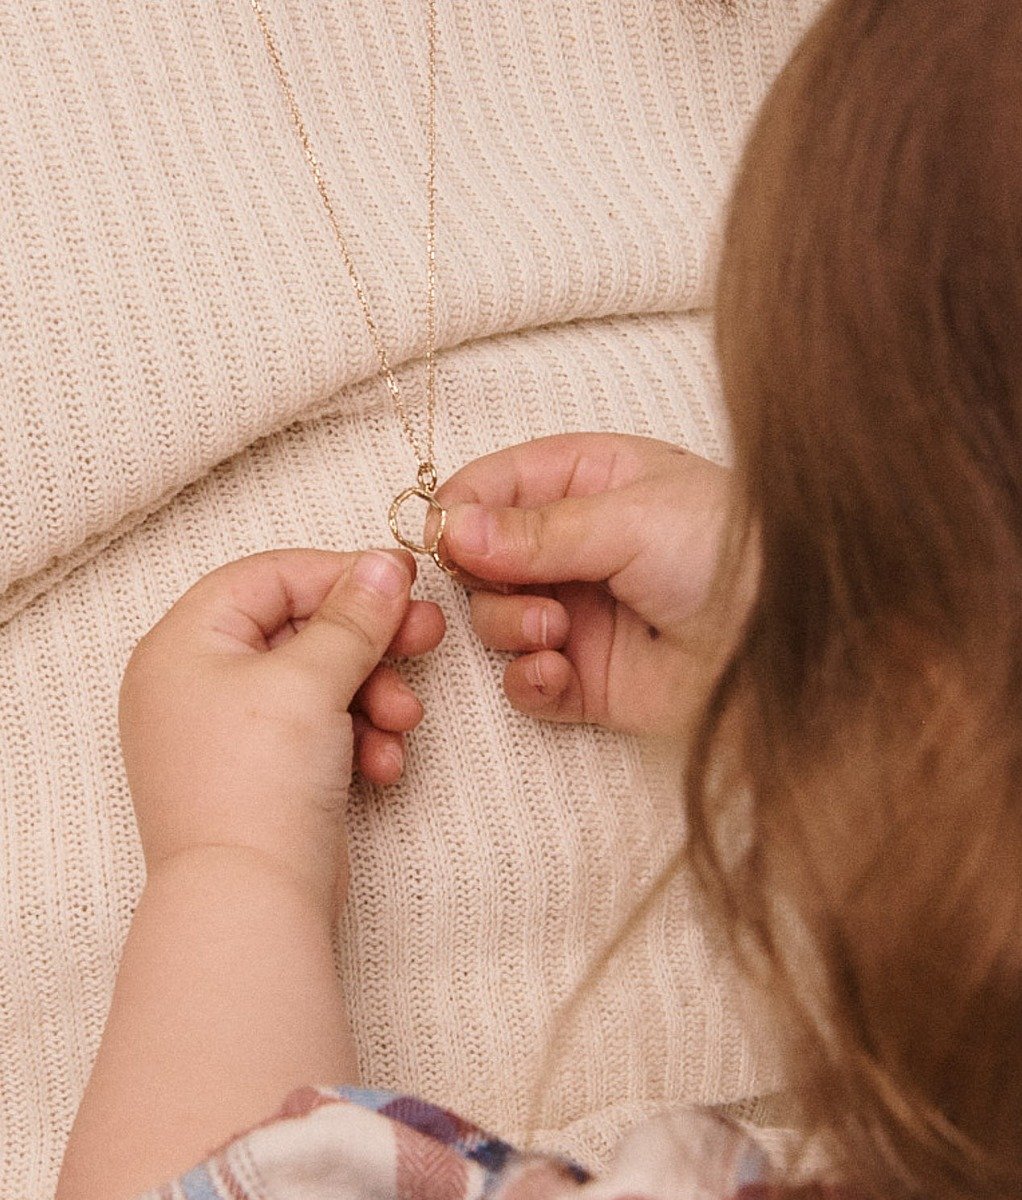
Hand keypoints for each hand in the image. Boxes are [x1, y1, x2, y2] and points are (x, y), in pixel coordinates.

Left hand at [118, 548, 444, 917]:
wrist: (249, 904)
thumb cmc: (255, 785)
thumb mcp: (310, 680)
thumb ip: (353, 616)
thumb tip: (386, 562)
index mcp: (183, 644)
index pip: (268, 577)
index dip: (339, 574)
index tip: (401, 580)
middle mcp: (196, 683)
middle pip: (299, 630)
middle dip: (369, 641)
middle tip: (426, 635)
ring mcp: (227, 734)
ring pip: (317, 683)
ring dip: (372, 695)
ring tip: (404, 719)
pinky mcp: (260, 775)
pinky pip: (317, 732)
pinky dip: (356, 739)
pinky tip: (383, 764)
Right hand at [436, 433, 752, 737]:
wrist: (797, 647)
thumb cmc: (735, 554)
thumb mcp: (632, 518)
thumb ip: (536, 529)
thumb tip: (449, 529)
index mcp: (590, 480)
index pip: (495, 485)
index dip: (459, 511)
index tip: (441, 539)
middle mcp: (578, 546)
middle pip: (482, 559)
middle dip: (486, 578)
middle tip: (521, 590)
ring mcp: (581, 614)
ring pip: (495, 621)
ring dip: (511, 627)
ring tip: (557, 632)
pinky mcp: (589, 679)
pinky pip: (525, 682)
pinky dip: (529, 681)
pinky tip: (557, 673)